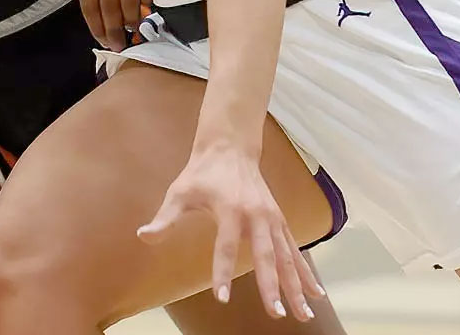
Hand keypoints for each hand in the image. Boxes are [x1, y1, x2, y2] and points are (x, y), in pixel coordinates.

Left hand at [75, 0, 157, 50]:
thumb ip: (96, 0)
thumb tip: (106, 34)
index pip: (90, 6)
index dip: (98, 29)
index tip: (105, 43)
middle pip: (110, 6)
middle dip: (115, 31)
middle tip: (120, 45)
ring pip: (129, 2)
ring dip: (131, 22)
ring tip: (132, 31)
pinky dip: (146, 6)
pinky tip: (144, 11)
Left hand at [137, 143, 323, 321]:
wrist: (231, 147)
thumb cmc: (202, 173)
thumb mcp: (180, 192)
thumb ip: (165, 217)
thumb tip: (143, 236)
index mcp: (231, 209)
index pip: (226, 246)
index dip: (222, 272)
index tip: (222, 298)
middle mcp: (257, 215)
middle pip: (266, 256)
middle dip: (272, 286)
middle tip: (276, 313)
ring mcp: (272, 218)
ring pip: (287, 257)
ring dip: (297, 285)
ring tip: (304, 313)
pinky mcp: (280, 221)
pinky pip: (295, 250)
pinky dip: (306, 272)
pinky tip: (316, 294)